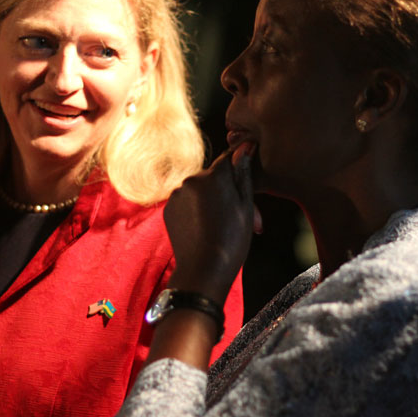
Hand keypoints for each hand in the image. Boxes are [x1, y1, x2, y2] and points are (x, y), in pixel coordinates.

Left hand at [164, 142, 260, 304]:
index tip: (249, 185)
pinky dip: (197, 211)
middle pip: (215, 177)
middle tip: (247, 219)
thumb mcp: (245, 205)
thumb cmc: (232, 240)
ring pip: (201, 190)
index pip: (230, 158)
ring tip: (226, 227)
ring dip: (213, 202)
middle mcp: (191, 179)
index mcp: (214, 175)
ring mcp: (177, 194)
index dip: (242, 170)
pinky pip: (187, 203)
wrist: (203, 271)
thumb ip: (243, 173)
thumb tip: (246, 145)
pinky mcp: (168, 208)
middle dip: (229, 192)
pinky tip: (207, 230)